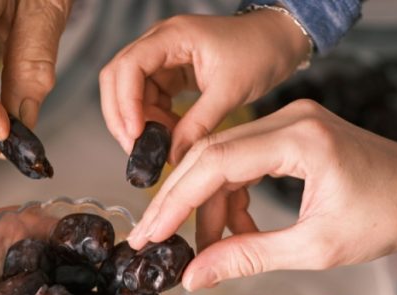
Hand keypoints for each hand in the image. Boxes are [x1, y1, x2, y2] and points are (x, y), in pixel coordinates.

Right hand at [99, 11, 310, 161]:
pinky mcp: (171, 73)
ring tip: (158, 146)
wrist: (278, 42)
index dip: (125, 102)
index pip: (129, 66)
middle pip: (118, 78)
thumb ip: (198, 124)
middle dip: (121, 115)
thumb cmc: (259, 51)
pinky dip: (154, 120)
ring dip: (138, 122)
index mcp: (173, 36)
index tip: (134, 133)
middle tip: (135, 148)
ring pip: (131, 92)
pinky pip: (150, 98)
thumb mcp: (230, 91)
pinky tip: (169, 136)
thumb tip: (173, 155)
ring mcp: (164, 58)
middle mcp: (161, 43)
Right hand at [127, 101, 396, 288]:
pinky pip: (244, 159)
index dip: (174, 202)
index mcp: (299, 140)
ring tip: (206, 250)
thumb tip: (194, 275)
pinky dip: (231, 195)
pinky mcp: (293, 131)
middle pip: (209, 153)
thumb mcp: (316, 248)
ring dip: (208, 203)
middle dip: (180, 201)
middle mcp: (289, 118)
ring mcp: (290, 120)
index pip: (213, 164)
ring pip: (222, 158)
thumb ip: (249, 256)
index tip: (148, 235)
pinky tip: (234, 230)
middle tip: (155, 241)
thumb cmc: (389, 217)